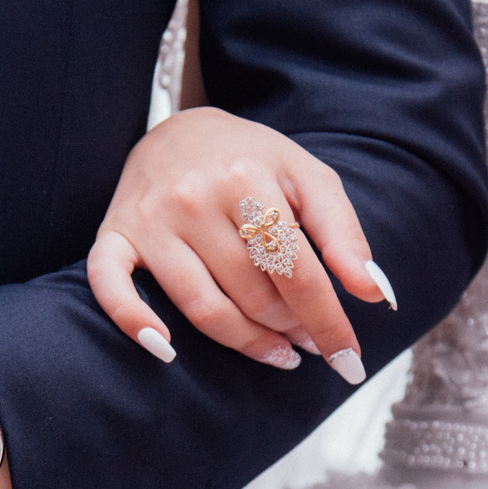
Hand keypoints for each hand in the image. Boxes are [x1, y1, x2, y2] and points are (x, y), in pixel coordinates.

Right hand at [87, 107, 391, 382]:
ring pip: (203, 308)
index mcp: (247, 179)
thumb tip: (376, 294)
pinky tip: (167, 352)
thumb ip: (344, 234)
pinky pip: (111, 287)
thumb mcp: (307, 178)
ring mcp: (150, 219)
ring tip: (277, 351)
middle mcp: (194, 198)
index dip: (328, 322)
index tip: (348, 359)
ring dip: (247, 343)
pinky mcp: (114, 234)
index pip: (298, 272)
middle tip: (309, 339)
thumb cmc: (251, 161)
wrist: (178, 129)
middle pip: (254, 295)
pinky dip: (135, 323)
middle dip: (292, 328)